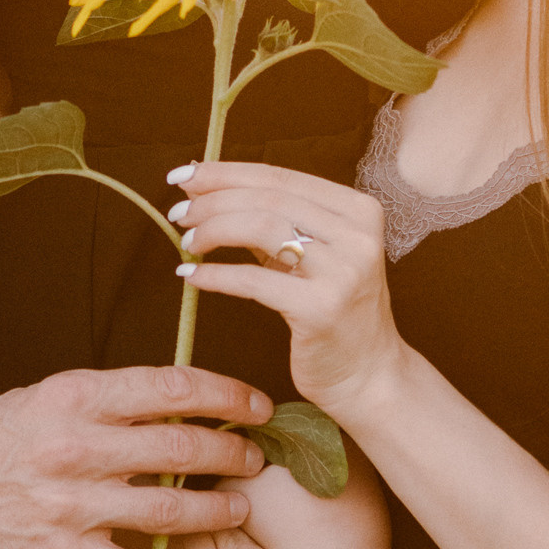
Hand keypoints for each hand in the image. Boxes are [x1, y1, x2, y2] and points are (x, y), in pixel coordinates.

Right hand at [0, 363, 296, 548]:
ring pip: (171, 507)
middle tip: (254, 457)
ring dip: (218, 509)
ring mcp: (71, 506)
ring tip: (238, 508)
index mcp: (75, 397)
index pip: (171, 386)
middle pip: (181, 445)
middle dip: (231, 452)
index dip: (226, 394)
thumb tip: (175, 400)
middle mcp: (77, 447)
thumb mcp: (41, 399)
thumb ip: (105, 402)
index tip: (255, 404)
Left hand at [168, 162, 402, 427]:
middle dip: (212, 200)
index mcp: (358, 210)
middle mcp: (358, 233)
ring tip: (187, 242)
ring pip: (262, 227)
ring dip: (213, 229)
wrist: (370, 376)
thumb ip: (266, 221)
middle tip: (178, 212)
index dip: (226, 172)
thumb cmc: (333, 312)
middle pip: (268, 197)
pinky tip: (191, 276)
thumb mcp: (309, 257)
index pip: (280, 176)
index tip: (184, 174)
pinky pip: (254, 281)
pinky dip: (216, 275)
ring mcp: (344, 270)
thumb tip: (202, 186)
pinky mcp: (322, 309)